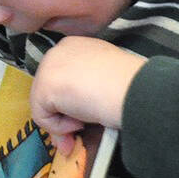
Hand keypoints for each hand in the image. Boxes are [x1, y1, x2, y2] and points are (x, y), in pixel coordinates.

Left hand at [29, 37, 145, 152]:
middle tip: (80, 131)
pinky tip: (80, 122)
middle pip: (49, 91)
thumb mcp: (104, 82)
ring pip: (43, 105)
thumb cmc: (130, 84)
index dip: (69, 101)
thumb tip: (76, 118)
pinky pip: (42, 117)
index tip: (83, 116)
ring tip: (85, 124)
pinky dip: (59, 127)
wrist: (136, 89)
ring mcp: (48, 67)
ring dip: (63, 122)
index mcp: (75, 46)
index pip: (61, 78)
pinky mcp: (44, 87)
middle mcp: (57, 51)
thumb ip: (85, 93)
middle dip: (62, 115)